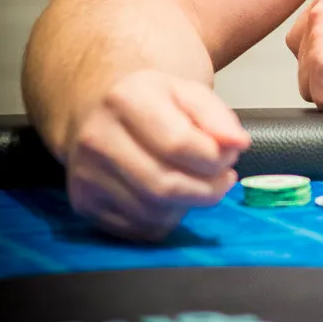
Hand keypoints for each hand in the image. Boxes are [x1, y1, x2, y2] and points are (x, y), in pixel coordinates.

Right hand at [66, 70, 249, 241]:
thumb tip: (238, 144)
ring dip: (188, 206)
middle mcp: (98, 138)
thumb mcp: (187, 93)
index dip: (214, 159)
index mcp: (126, 100)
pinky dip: (166, 220)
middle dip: (207, 190)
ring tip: (197, 184)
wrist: (100, 112)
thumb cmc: (150, 103)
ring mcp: (86, 174)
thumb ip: (217, 117)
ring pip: (152, 213)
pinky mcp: (84, 203)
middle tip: (223, 179)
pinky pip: (139, 229)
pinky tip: (171, 198)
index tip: (229, 157)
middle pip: (164, 185)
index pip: (178, 144)